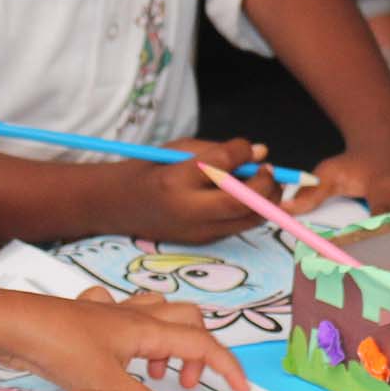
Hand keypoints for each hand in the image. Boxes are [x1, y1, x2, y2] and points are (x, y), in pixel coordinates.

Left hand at [0, 289, 248, 390]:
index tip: (242, 389)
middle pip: (187, 319)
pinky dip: (131, 328)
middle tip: (184, 384)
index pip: (203, 344)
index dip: (226, 366)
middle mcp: (135, 314)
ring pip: (158, 312)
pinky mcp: (89, 314)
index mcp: (147, 329)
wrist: (16, 324)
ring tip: (153, 374)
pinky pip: (122, 310)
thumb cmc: (62, 349)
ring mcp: (111, 311)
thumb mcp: (109, 385)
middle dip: (197, 351)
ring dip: (166, 341)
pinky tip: (117, 346)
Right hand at [115, 137, 281, 244]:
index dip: (243, 151)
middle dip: (265, 184)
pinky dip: (252, 210)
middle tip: (269, 170)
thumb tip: (261, 153)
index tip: (249, 148)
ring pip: (248, 219)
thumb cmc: (152, 170)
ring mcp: (197, 231)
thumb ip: (219, 150)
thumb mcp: (179, 150)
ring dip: (266, 200)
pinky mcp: (204, 242)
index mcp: (175, 180)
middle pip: (242, 201)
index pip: (222, 163)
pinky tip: (249, 196)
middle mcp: (187, 210)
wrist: (120, 206)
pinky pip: (239, 226)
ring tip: (264, 182)